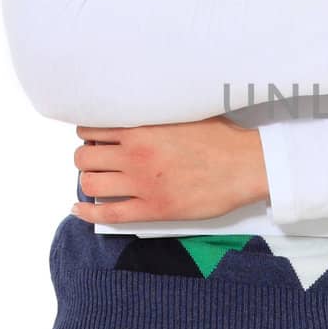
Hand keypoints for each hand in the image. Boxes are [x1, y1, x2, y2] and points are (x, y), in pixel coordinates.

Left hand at [69, 116, 268, 224]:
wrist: (247, 165)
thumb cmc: (223, 139)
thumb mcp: (185, 113)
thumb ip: (155, 116)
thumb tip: (138, 114)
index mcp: (142, 129)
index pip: (92, 129)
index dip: (89, 135)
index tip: (95, 140)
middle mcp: (136, 155)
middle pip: (84, 157)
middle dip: (86, 159)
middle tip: (97, 161)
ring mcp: (142, 184)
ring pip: (90, 184)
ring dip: (88, 182)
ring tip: (97, 181)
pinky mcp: (153, 208)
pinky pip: (108, 214)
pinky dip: (88, 214)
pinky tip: (80, 209)